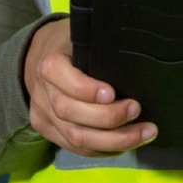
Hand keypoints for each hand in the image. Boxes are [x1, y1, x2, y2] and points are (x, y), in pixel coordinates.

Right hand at [24, 18, 157, 156]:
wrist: (37, 58)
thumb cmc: (69, 44)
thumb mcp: (81, 33)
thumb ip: (100, 44)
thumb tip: (136, 53)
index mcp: (49, 63)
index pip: (63, 80)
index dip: (87, 90)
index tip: (113, 93)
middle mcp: (42, 92)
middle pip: (70, 113)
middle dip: (108, 117)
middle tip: (137, 110)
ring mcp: (43, 115)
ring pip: (76, 138)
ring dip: (115, 140)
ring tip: (145, 132)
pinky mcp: (48, 132)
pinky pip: (77, 149)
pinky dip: (105, 149)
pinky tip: (128, 142)